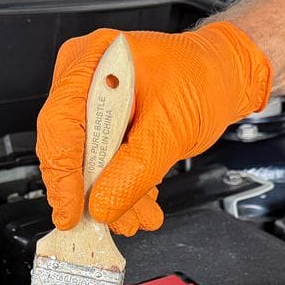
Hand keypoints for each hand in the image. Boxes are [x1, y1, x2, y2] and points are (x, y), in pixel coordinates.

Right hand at [36, 22, 271, 235]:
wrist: (224, 74)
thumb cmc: (203, 78)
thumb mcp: (171, 128)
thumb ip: (134, 170)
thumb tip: (102, 205)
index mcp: (91, 62)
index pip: (60, 126)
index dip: (62, 177)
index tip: (71, 212)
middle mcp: (84, 79)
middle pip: (68, 147)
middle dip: (91, 191)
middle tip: (107, 221)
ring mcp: (93, 101)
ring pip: (86, 160)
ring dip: (109, 195)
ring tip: (134, 217)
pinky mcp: (105, 121)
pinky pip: (102, 159)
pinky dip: (119, 184)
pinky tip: (138, 202)